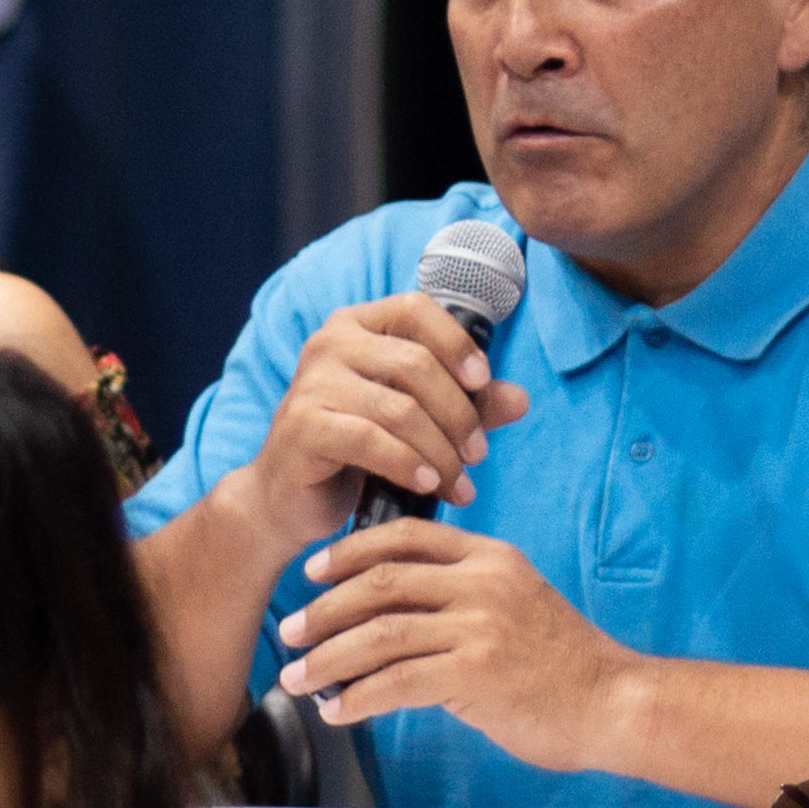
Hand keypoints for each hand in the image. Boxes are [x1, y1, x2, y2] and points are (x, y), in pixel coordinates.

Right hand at [244, 298, 531, 549]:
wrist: (287, 497)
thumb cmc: (356, 451)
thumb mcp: (417, 422)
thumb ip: (466, 406)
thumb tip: (521, 400)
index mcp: (358, 325)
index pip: (417, 309)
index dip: (457, 342)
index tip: (484, 381)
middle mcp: (330, 343)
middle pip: (415, 364)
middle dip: (459, 414)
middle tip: (479, 454)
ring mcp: (311, 382)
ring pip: (399, 408)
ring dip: (440, 450)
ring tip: (459, 483)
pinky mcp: (302, 425)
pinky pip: (371, 440)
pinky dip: (408, 465)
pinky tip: (427, 485)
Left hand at [279, 519, 636, 767]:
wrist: (614, 702)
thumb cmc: (565, 664)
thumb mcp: (519, 603)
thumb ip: (465, 596)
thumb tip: (396, 615)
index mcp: (491, 557)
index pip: (406, 537)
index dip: (350, 552)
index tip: (314, 571)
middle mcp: (483, 582)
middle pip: (380, 582)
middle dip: (323, 609)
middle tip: (291, 631)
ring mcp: (480, 625)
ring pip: (379, 634)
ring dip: (328, 657)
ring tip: (299, 677)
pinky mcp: (476, 672)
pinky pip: (396, 681)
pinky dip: (358, 697)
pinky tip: (340, 709)